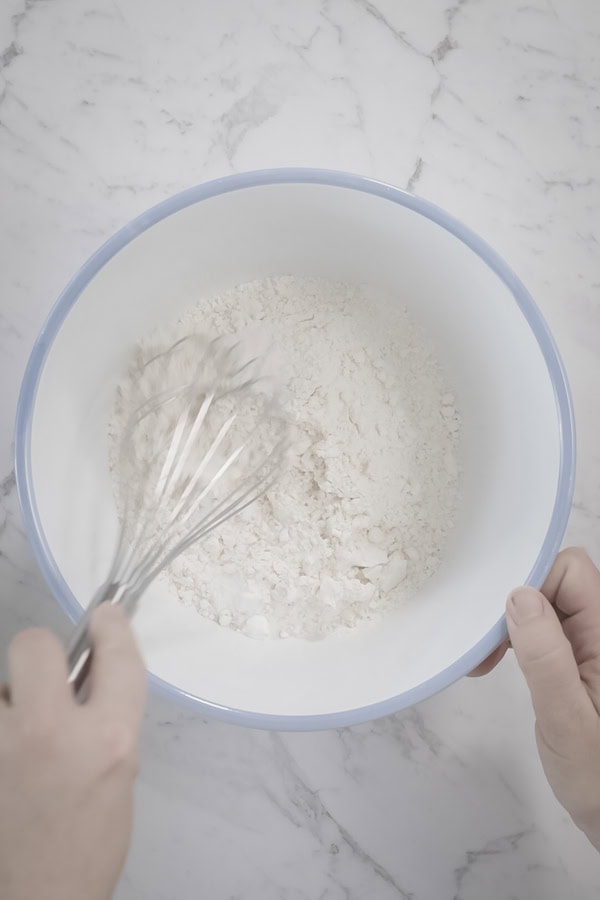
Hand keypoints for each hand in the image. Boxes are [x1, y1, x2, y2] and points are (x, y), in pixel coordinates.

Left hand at [0, 603, 146, 899]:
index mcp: (106, 739)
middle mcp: (49, 732)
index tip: (105, 617)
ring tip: (19, 744)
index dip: (111, 626)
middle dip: (43, 654)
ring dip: (11, 703)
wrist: (40, 898)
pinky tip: (7, 762)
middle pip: (33, 644)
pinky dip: (0, 727)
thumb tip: (93, 662)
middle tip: (48, 684)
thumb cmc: (92, 837)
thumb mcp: (121, 771)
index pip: (116, 655)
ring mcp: (1, 746)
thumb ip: (109, 713)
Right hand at [472, 547, 599, 850]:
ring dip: (512, 622)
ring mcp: (591, 644)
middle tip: (484, 649)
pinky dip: (518, 638)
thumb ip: (545, 657)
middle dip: (514, 602)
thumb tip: (518, 595)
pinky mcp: (578, 659)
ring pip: (546, 602)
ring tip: (485, 661)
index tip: (498, 623)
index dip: (532, 584)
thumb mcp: (567, 719)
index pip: (570, 572)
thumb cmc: (597, 776)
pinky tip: (497, 662)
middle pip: (556, 581)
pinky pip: (545, 627)